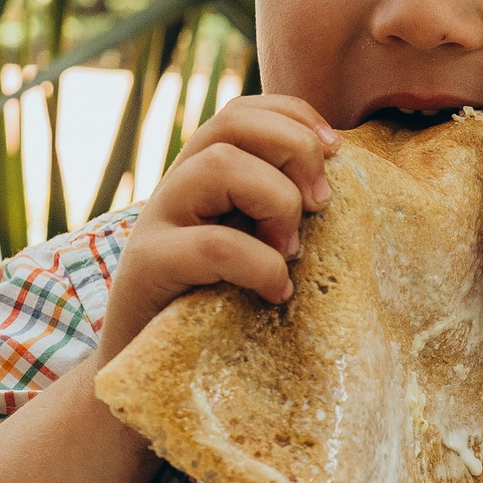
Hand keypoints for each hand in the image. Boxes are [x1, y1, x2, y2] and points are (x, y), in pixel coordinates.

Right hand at [100, 95, 340, 366]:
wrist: (145, 371)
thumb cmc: (215, 308)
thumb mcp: (251, 247)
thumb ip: (277, 212)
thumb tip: (337, 188)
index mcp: (202, 175)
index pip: (243, 111)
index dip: (294, 116)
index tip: (336, 152)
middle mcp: (175, 186)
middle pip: (231, 122)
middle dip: (293, 150)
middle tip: (321, 204)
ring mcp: (156, 222)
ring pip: (220, 165)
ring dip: (276, 202)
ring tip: (290, 251)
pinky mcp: (148, 265)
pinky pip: (214, 244)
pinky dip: (260, 265)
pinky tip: (276, 292)